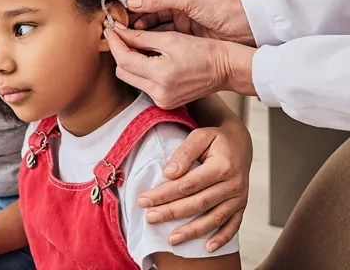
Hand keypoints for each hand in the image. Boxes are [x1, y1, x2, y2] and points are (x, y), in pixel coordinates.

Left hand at [105, 25, 256, 106]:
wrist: (226, 68)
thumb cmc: (203, 51)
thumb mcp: (170, 39)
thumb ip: (140, 37)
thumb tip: (118, 32)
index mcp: (160, 75)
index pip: (123, 59)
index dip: (114, 42)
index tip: (110, 30)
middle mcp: (158, 93)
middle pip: (123, 71)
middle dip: (120, 52)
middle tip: (121, 35)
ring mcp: (161, 100)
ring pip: (131, 79)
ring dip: (129, 62)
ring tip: (135, 45)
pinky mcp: (165, 103)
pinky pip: (143, 86)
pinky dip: (141, 72)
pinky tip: (147, 59)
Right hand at [127, 0, 254, 45]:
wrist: (243, 29)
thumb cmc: (222, 7)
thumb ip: (158, 0)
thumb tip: (133, 1)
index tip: (128, 1)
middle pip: (152, 0)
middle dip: (139, 9)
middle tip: (125, 17)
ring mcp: (182, 12)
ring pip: (156, 16)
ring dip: (143, 21)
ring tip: (132, 28)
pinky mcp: (184, 28)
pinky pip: (163, 28)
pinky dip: (152, 32)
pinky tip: (143, 36)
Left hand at [137, 120, 251, 252]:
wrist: (240, 143)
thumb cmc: (216, 139)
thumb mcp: (200, 136)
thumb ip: (184, 153)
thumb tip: (169, 173)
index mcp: (222, 166)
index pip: (188, 184)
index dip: (165, 194)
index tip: (144, 200)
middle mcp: (233, 185)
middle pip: (198, 203)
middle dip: (172, 212)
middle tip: (150, 218)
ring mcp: (239, 198)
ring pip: (214, 218)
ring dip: (192, 231)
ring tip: (171, 239)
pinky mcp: (241, 206)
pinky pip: (233, 225)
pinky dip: (221, 238)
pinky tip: (207, 248)